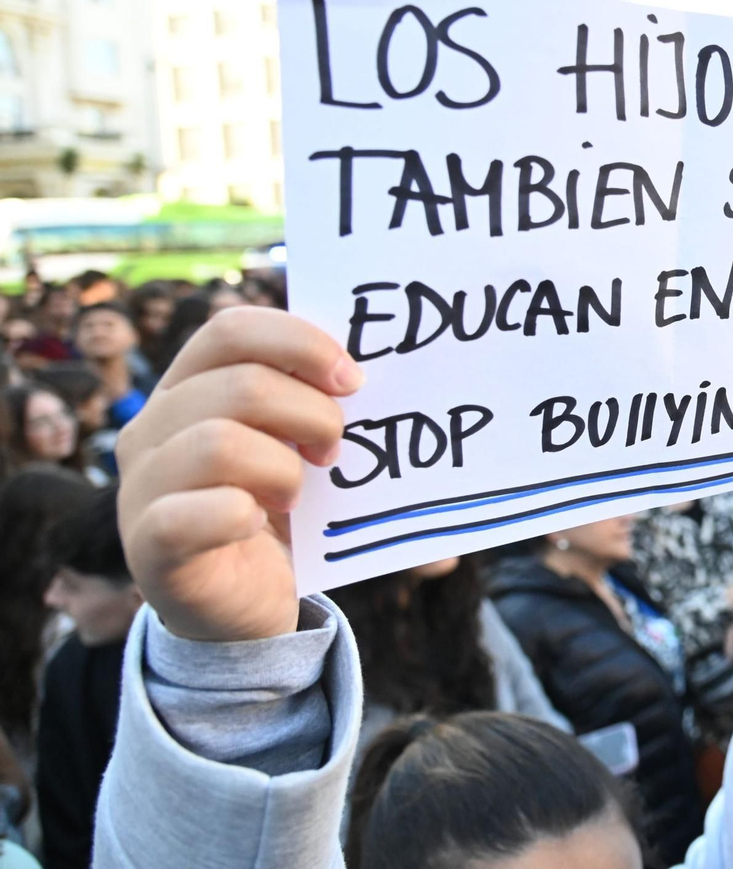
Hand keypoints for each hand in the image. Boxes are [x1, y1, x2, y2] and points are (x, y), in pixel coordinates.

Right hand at [116, 308, 360, 641]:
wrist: (243, 606)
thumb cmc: (279, 513)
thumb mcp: (296, 447)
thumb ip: (318, 403)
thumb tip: (387, 374)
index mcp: (186, 388)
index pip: (231, 330)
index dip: (301, 344)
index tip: (353, 380)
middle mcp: (151, 428)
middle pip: (239, 384)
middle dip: (312, 414)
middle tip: (334, 452)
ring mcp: (141, 486)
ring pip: (218, 443)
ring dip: (282, 469)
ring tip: (297, 495)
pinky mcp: (148, 545)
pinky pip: (190, 515)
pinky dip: (238, 514)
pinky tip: (256, 523)